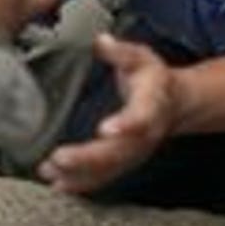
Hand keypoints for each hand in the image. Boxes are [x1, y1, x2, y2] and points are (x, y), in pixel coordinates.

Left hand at [39, 34, 177, 193]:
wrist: (174, 104)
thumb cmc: (152, 79)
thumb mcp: (141, 58)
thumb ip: (121, 53)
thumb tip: (102, 41)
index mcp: (151, 105)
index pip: (141, 117)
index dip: (125, 124)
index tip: (105, 129)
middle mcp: (144, 135)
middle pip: (118, 151)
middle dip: (88, 158)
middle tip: (59, 158)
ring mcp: (134, 153)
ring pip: (108, 170)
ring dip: (78, 174)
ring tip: (49, 172)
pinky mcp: (122, 163)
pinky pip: (102, 177)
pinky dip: (80, 183)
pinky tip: (57, 184)